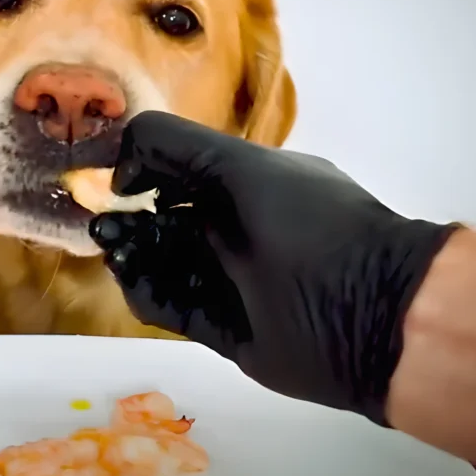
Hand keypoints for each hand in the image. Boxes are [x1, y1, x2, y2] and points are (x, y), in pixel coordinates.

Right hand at [88, 111, 459, 424]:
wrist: (371, 315)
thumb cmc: (308, 226)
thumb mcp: (242, 168)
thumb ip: (176, 148)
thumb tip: (122, 164)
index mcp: (247, 183)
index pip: (179, 170)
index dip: (144, 171)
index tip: (115, 181)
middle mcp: (234, 228)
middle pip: (165, 219)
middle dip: (131, 219)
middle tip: (103, 226)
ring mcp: (228, 279)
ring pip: (164, 263)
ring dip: (134, 256)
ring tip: (114, 254)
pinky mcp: (223, 327)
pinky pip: (172, 306)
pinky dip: (146, 294)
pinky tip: (132, 280)